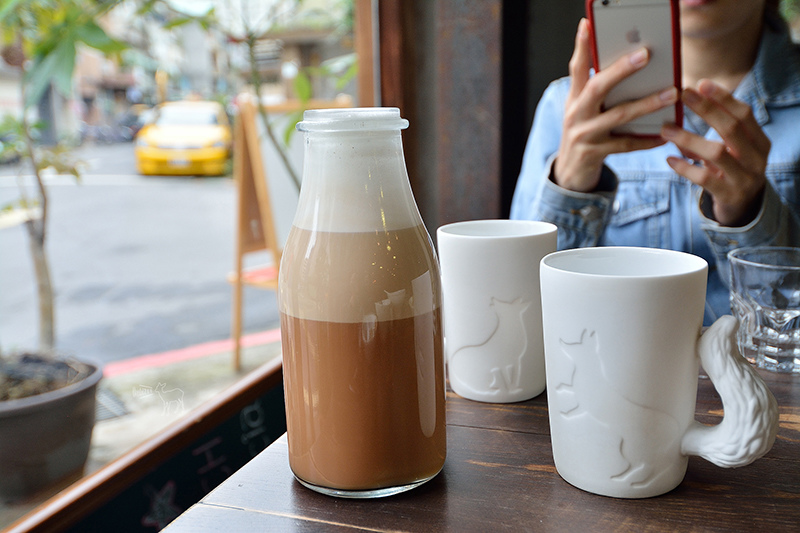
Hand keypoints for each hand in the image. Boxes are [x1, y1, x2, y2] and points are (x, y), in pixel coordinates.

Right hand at [554, 18, 678, 191]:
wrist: (569, 173)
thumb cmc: (585, 134)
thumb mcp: (584, 110)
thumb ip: (599, 89)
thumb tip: (627, 63)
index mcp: (574, 98)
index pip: (576, 68)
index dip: (581, 46)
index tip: (588, 24)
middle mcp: (576, 114)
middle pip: (597, 87)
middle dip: (621, 69)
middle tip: (645, 54)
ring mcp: (584, 134)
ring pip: (618, 115)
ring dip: (647, 103)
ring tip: (672, 93)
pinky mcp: (595, 153)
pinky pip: (626, 144)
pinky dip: (647, 140)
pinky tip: (666, 134)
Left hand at [662, 80, 768, 226]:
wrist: (742, 208)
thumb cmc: (731, 171)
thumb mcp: (729, 151)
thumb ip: (713, 133)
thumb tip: (685, 107)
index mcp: (759, 141)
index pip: (744, 114)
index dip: (722, 98)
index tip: (701, 84)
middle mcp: (756, 158)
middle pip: (731, 128)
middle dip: (706, 109)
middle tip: (682, 95)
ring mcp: (744, 178)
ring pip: (716, 153)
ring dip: (688, 138)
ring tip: (666, 129)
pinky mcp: (729, 195)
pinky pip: (704, 178)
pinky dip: (685, 167)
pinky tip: (669, 160)